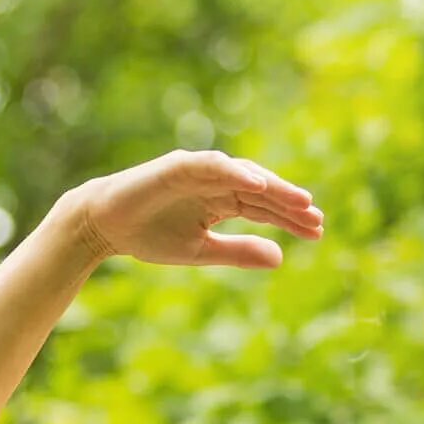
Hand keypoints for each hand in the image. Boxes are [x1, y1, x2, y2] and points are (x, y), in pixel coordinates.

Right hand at [72, 150, 321, 269]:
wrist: (106, 225)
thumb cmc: (150, 236)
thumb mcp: (201, 251)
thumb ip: (239, 252)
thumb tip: (280, 258)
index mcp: (222, 202)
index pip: (264, 208)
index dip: (290, 219)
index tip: (317, 231)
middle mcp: (216, 183)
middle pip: (262, 190)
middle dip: (289, 203)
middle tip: (317, 217)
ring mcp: (200, 171)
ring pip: (244, 174)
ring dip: (272, 186)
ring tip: (298, 200)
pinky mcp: (180, 165)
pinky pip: (214, 166)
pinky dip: (236, 172)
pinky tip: (259, 184)